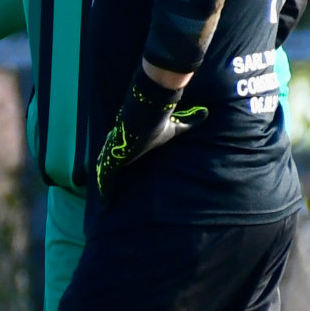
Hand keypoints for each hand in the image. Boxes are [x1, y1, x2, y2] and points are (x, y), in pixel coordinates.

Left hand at [94, 73, 205, 199]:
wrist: (147, 120)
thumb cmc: (159, 124)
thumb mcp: (176, 127)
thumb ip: (189, 122)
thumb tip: (206, 112)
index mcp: (130, 139)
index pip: (120, 147)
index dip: (118, 154)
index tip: (117, 161)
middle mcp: (119, 145)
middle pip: (107, 158)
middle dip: (105, 167)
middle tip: (104, 178)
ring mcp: (114, 153)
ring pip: (104, 168)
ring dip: (103, 179)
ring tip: (103, 192)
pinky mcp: (113, 161)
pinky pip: (106, 177)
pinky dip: (105, 187)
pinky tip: (105, 198)